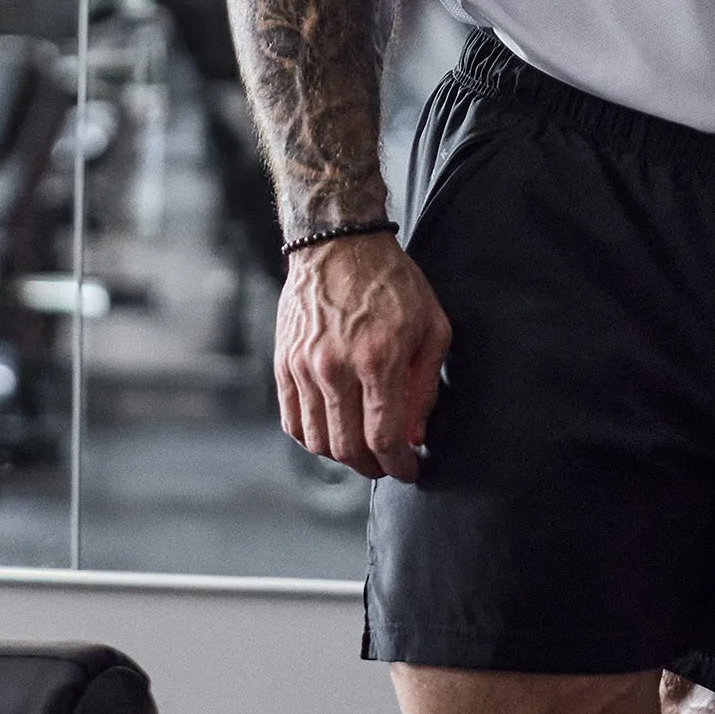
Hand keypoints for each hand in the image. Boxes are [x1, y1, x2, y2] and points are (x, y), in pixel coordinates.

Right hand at [276, 230, 451, 481]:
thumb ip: (425, 385)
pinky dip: (313, 438)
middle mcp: (335, 368)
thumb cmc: (393, 283)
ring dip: (342, 456)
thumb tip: (416, 434)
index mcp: (378, 358)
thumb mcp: (431, 326)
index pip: (384, 437)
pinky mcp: (283, 364)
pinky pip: (292, 422)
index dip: (400, 465)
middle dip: (373, 467)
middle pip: (347, 448)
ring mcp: (303, 368)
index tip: (410, 470)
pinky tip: (334, 430)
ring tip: (363, 448)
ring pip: (317, 442)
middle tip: (389, 463)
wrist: (339, 243)